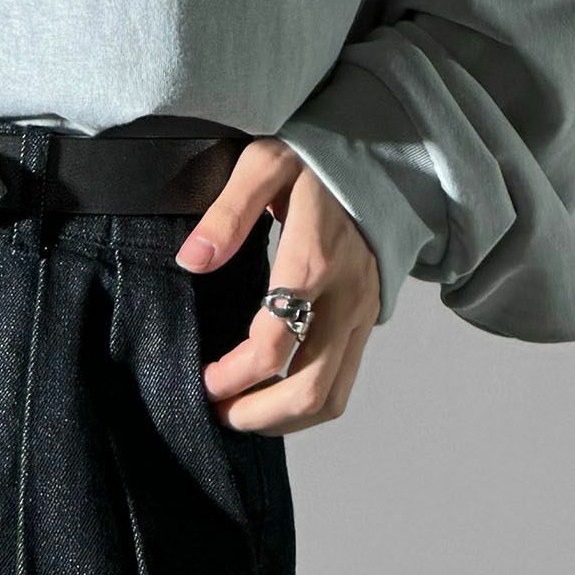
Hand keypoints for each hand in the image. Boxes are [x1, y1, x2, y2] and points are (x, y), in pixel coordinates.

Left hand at [175, 137, 380, 433]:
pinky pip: (345, 381)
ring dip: (285, 420)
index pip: (274, 342)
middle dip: (259, 414)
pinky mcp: (368, 318)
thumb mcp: (264, 163)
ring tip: (241, 416)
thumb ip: (228, 212)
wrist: (381, 154)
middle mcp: (346, 296)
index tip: (203, 380)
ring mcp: (362, 312)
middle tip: (218, 415)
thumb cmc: (314, 157)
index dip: (235, 374)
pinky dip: (309, 403)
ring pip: (334, 395)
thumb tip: (193, 260)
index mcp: (315, 258)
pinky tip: (273, 398)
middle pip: (311, 387)